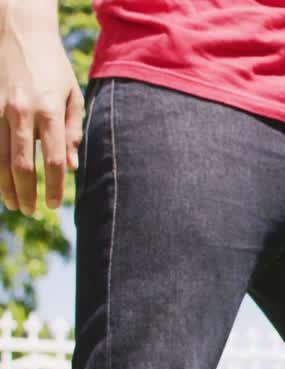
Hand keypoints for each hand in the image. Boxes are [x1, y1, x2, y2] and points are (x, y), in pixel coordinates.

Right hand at [0, 1, 83, 213]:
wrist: (21, 34)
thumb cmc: (53, 67)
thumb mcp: (72, 96)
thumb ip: (72, 132)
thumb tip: (71, 166)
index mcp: (48, 112)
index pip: (53, 160)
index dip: (55, 187)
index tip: (56, 205)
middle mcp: (21, 113)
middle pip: (22, 165)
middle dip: (26, 193)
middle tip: (31, 211)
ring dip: (5, 185)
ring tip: (13, 203)